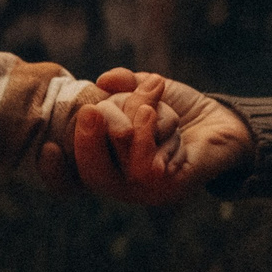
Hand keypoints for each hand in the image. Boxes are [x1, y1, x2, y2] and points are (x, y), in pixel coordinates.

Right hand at [42, 66, 255, 204]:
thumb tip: (104, 80)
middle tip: (93, 110)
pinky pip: (143, 166)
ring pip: (115, 162)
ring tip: (150, 103)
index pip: (65, 183)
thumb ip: (121, 84)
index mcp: (103, 164)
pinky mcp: (167, 189)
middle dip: (89, 134)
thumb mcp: (143, 91)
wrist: (224, 121)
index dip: (51, 172)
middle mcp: (118, 184)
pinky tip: (153, 112)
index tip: (47, 148)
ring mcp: (142, 191)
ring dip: (130, 122)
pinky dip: (146, 132)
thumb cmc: (178, 109)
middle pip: (86, 169)